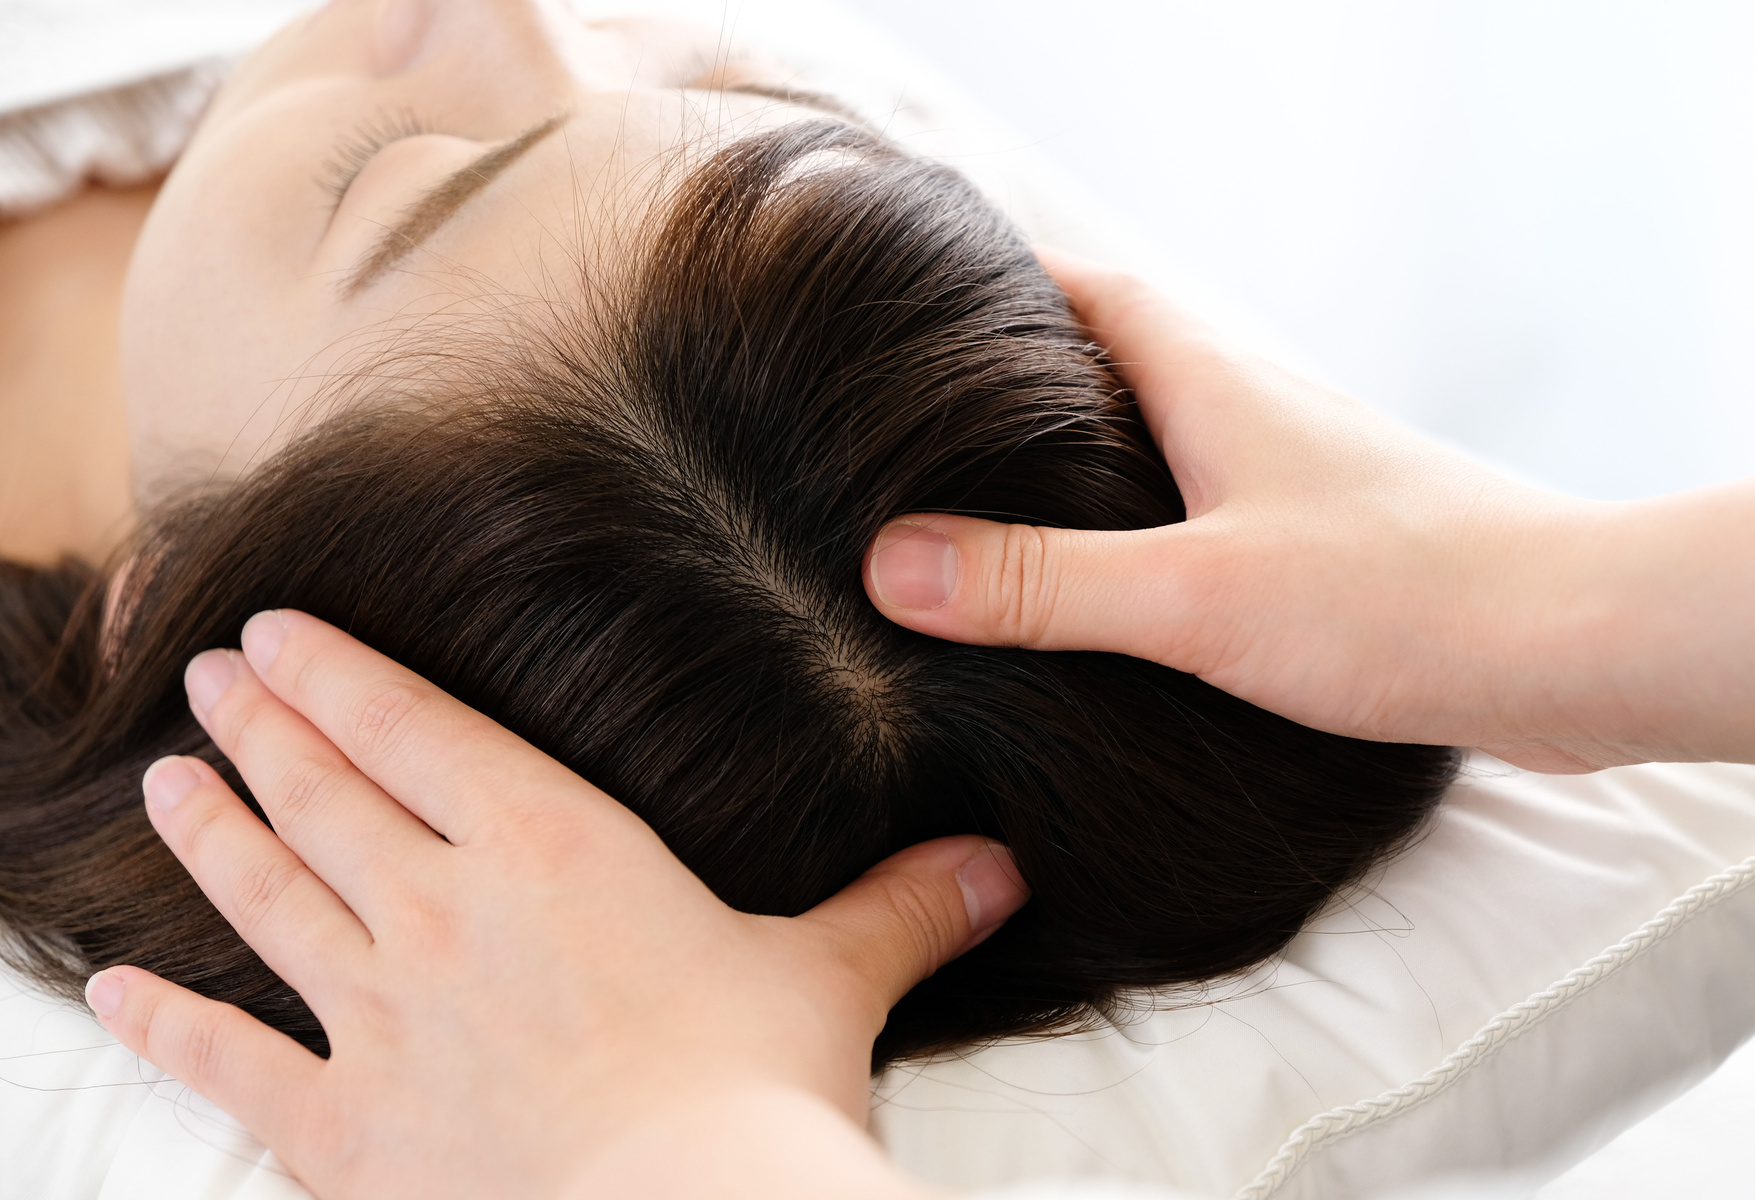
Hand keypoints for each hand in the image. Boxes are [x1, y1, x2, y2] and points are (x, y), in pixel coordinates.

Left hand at [83, 610, 1027, 1199]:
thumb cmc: (755, 1089)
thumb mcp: (835, 979)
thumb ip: (905, 909)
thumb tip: (1002, 866)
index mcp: (550, 846)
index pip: (414, 732)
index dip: (338, 675)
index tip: (274, 630)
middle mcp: (442, 911)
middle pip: (323, 795)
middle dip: (258, 728)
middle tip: (206, 677)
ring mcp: (380, 1019)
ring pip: (266, 900)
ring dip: (208, 834)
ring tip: (163, 780)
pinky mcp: (348, 1130)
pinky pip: (237, 1065)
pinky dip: (169, 1027)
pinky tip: (114, 993)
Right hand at [862, 249, 1754, 772]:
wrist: (1582, 646)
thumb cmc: (1406, 598)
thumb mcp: (1194, 597)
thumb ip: (1044, 584)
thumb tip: (893, 567)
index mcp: (1216, 385)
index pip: (1091, 293)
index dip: (1005, 282)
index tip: (922, 301)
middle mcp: (1260, 412)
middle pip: (1125, 360)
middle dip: (1032, 379)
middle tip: (940, 424)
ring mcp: (1302, 478)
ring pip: (1173, 442)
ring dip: (1096, 460)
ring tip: (1009, 513)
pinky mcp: (1336, 547)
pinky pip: (1218, 513)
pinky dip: (1157, 531)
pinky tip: (1130, 597)